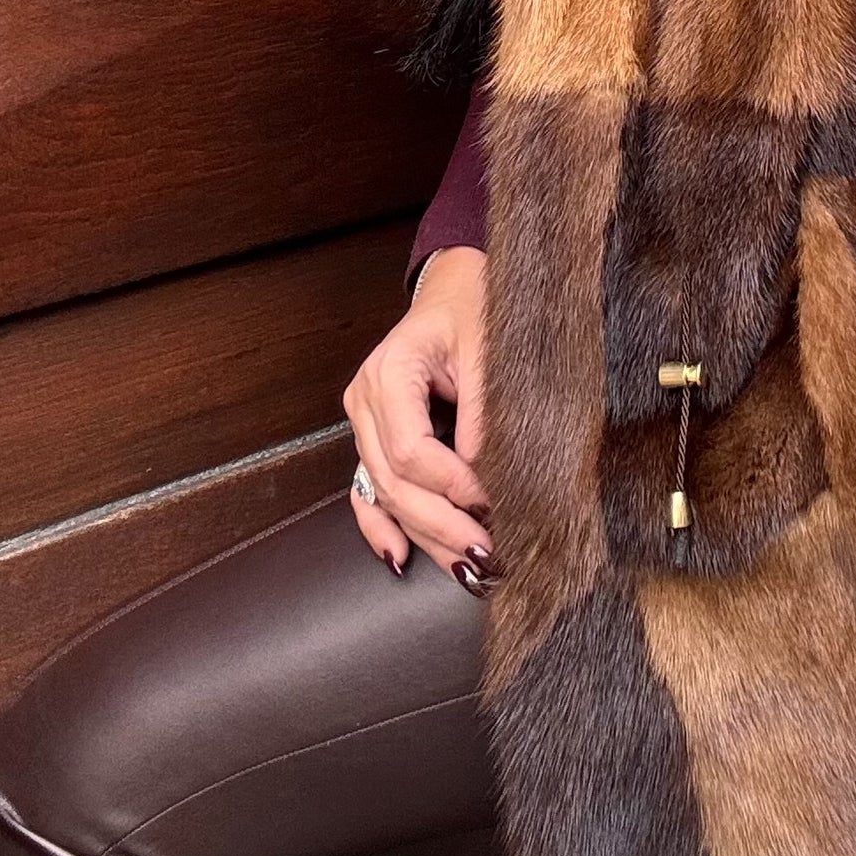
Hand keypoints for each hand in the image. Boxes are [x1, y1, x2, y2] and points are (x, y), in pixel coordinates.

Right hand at [343, 246, 494, 590]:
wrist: (456, 289)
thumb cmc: (473, 308)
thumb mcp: (488, 350)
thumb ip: (483, 413)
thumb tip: (487, 477)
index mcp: (389, 372)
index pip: (410, 449)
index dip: (451, 486)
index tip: (492, 504)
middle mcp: (365, 400)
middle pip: (394, 481)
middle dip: (440, 524)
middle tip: (485, 553)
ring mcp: (364, 422)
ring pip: (385, 494)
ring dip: (425, 535)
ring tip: (466, 566)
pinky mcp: (372, 437)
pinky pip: (367, 490)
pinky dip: (380, 527)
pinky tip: (400, 557)